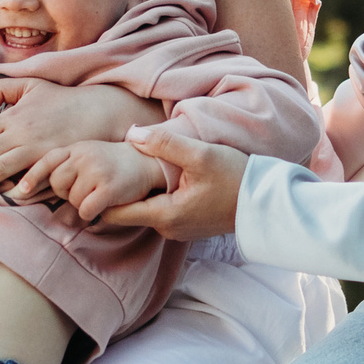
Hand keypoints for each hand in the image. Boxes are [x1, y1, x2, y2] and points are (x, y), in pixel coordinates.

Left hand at [0, 79, 163, 192]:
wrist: (98, 110)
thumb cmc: (63, 100)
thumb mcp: (31, 85)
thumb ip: (1, 90)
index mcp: (12, 116)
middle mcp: (20, 132)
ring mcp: (35, 147)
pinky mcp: (51, 161)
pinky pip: (26, 177)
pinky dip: (12, 188)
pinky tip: (5, 194)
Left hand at [24, 140, 169, 221]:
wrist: (148, 163)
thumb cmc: (113, 163)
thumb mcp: (87, 155)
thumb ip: (65, 165)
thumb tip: (31, 188)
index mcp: (76, 147)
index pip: (47, 161)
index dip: (32, 177)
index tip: (20, 191)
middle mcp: (84, 156)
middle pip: (57, 183)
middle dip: (65, 192)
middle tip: (83, 189)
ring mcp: (96, 170)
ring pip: (72, 199)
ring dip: (82, 203)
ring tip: (98, 193)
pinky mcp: (108, 187)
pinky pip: (86, 209)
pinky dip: (92, 212)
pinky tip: (104, 203)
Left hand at [101, 123, 246, 241]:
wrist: (267, 203)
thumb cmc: (236, 178)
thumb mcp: (201, 155)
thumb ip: (165, 144)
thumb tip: (132, 134)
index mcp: (165, 215)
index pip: (114, 213)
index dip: (100, 194)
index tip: (96, 174)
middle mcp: (168, 228)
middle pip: (129, 211)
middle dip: (119, 190)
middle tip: (111, 164)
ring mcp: (179, 228)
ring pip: (146, 209)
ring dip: (140, 190)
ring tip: (132, 166)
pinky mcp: (189, 224)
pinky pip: (162, 210)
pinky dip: (156, 195)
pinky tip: (159, 176)